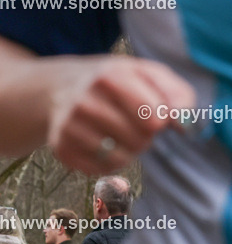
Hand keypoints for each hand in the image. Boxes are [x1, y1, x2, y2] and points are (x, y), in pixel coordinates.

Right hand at [47, 56, 195, 173]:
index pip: (153, 117)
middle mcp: (84, 102)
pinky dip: (110, 163)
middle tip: (136, 126)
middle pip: (139, 139)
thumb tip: (183, 125)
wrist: (61, 88)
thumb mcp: (147, 73)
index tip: (155, 114)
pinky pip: (100, 170)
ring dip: (129, 151)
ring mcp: (69, 127)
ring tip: (122, 137)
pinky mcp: (61, 148)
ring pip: (119, 158)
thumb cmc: (115, 83)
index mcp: (109, 77)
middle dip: (145, 136)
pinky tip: (106, 147)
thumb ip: (176, 94)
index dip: (161, 120)